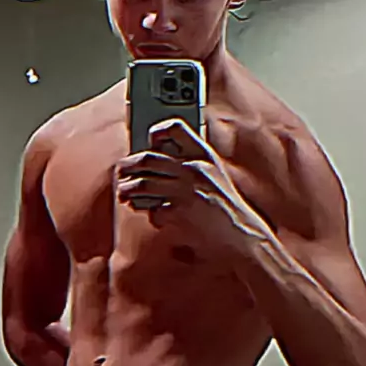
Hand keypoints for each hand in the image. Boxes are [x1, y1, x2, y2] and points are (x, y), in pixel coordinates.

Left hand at [116, 118, 276, 263]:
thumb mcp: (214, 175)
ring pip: (144, 184)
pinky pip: (154, 211)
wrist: (243, 236)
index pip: (176, 128)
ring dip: (129, 190)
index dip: (158, 132)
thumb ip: (191, 164)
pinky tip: (158, 217)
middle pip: (148, 158)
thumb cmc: (226, 206)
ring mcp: (187, 191)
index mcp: (204, 155)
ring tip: (125, 194)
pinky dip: (153, 215)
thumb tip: (154, 162)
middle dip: (128, 165)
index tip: (150, 140)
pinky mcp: (181, 214)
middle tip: (121, 171)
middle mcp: (194, 169)